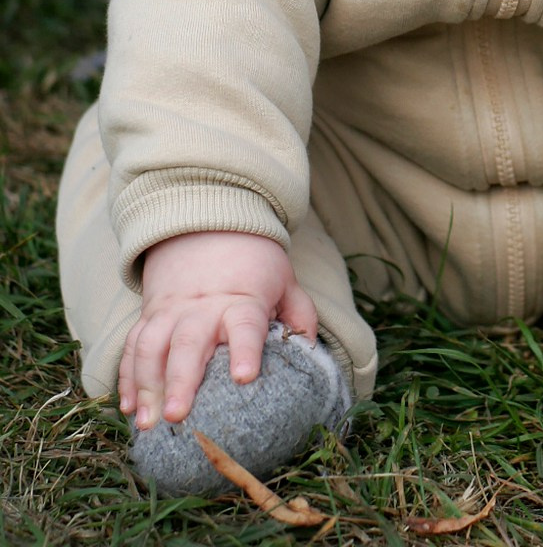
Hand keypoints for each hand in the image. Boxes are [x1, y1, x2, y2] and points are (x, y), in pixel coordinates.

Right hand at [119, 231, 317, 430]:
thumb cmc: (253, 264)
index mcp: (241, 300)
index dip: (246, 350)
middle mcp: (202, 307)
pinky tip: (127, 407)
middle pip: (188, 343)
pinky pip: (132, 345)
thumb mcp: (284, 281)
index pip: (246, 325)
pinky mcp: (149, 315)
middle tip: (177, 415)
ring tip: (146, 423)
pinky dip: (127, 376)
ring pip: (151, 346)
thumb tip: (310, 351)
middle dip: (180, 380)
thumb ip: (298, 315)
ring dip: (146, 385)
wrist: (210, 225)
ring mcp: (170, 311)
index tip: (244, 376)